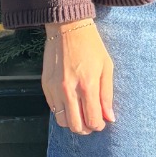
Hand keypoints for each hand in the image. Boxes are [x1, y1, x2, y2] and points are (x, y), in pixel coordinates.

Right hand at [43, 19, 114, 134]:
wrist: (67, 27)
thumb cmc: (91, 46)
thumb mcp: (107, 67)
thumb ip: (107, 95)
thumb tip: (110, 117)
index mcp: (87, 86)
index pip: (92, 121)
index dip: (99, 126)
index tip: (102, 121)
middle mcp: (69, 91)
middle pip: (75, 126)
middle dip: (86, 128)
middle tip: (91, 121)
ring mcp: (55, 89)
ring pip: (62, 121)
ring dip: (73, 121)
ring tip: (80, 112)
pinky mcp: (45, 85)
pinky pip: (53, 109)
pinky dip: (63, 110)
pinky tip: (71, 101)